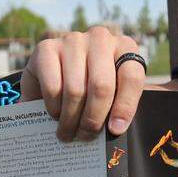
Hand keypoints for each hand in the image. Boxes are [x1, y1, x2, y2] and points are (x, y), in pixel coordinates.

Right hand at [20, 27, 144, 141]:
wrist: (55, 75)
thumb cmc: (93, 89)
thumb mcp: (116, 93)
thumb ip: (123, 105)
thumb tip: (118, 129)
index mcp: (125, 47)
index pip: (131, 77)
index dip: (125, 107)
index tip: (116, 130)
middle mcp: (100, 38)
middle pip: (101, 86)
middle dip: (93, 119)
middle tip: (86, 137)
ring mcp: (72, 40)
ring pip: (75, 90)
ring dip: (71, 119)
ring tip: (68, 134)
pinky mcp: (46, 48)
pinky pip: (52, 86)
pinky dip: (54, 107)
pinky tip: (55, 115)